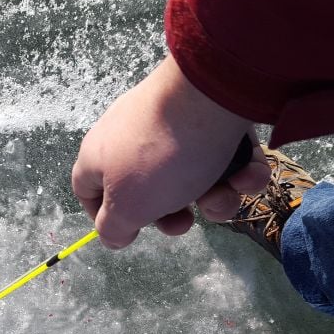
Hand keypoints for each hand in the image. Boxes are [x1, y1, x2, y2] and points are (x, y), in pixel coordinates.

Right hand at [72, 55, 270, 248]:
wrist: (212, 96)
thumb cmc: (158, 156)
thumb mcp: (128, 205)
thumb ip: (113, 227)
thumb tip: (112, 237)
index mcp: (102, 156)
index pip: (87, 189)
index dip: (102, 216)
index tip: (128, 232)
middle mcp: (134, 139)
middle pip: (148, 192)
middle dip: (173, 215)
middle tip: (186, 221)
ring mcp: (175, 128)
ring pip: (192, 179)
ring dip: (214, 197)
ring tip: (224, 191)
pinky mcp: (213, 119)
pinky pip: (224, 158)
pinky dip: (238, 172)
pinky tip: (245, 172)